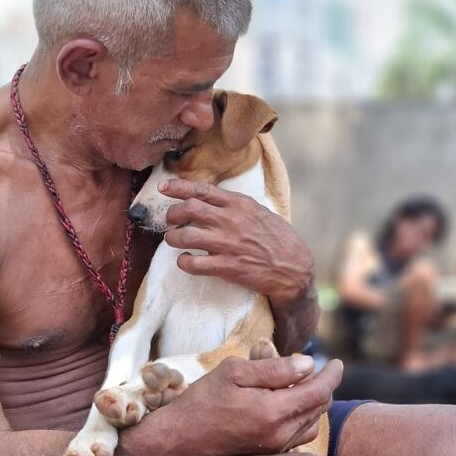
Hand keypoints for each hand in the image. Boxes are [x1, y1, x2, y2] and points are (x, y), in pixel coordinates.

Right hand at [124, 353, 342, 455]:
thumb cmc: (202, 402)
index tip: (336, 361)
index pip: (320, 391)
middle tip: (314, 367)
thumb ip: (274, 369)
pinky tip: (287, 404)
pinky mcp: (270, 454)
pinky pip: (300, 434)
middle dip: (323, 385)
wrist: (179, 441)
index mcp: (274, 411)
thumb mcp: (233, 373)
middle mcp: (281, 434)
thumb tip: (308, 364)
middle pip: (320, 407)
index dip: (332, 374)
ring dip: (313, 401)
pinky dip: (302, 416)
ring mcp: (276, 447)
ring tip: (299, 383)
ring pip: (312, 422)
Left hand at [160, 179, 314, 306]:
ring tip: (174, 240)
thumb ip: (235, 206)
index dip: (178, 188)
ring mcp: (227, 244)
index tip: (163, 188)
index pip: (201, 190)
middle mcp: (230, 221)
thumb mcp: (259, 212)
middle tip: (170, 220)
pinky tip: (185, 260)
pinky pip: (193, 263)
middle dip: (172, 213)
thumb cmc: (278, 239)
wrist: (293, 268)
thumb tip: (212, 201)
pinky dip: (183, 261)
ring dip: (172, 238)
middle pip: (188, 209)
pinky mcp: (226, 267)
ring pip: (184, 236)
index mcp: (239, 204)